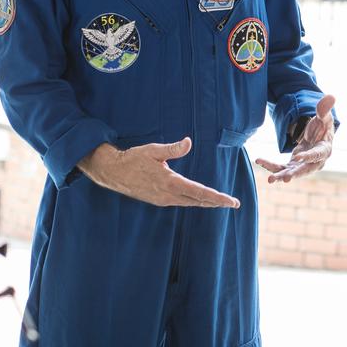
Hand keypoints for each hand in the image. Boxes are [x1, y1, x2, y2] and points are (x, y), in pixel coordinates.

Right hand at [78, 138, 239, 207]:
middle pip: (198, 200)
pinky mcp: (158, 200)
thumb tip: (189, 142)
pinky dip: (193, 201)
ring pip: (189, 202)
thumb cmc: (134, 159)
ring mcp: (163, 200)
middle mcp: (168, 195)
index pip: (199, 192)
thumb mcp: (154, 150)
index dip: (217, 197)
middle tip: (233, 203)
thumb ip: (173, 148)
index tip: (231, 201)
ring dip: (205, 202)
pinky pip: (181, 202)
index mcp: (170, 182)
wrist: (113, 172)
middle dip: (216, 202)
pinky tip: (199, 199)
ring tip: (220, 202)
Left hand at [255, 94, 335, 182]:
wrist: (318, 137)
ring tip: (270, 180)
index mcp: (324, 150)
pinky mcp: (293, 166)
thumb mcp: (324, 117)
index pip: (317, 154)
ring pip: (292, 172)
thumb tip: (331, 96)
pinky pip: (282, 167)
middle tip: (285, 179)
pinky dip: (271, 165)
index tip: (298, 157)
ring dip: (280, 175)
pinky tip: (259, 160)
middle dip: (295, 174)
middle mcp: (315, 162)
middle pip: (305, 170)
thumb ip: (324, 109)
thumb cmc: (323, 126)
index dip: (308, 156)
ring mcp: (303, 165)